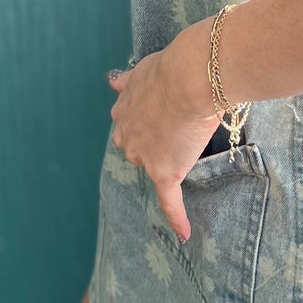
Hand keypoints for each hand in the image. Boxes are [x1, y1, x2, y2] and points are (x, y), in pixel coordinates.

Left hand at [107, 20, 221, 241]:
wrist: (190, 78)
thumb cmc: (174, 67)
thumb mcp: (143, 69)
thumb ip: (128, 80)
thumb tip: (111, 79)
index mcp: (122, 110)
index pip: (130, 124)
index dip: (147, 120)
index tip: (161, 115)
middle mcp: (126, 136)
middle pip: (138, 148)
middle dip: (155, 141)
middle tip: (179, 125)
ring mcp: (144, 156)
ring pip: (154, 167)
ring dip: (170, 160)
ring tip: (191, 141)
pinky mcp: (164, 172)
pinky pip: (169, 200)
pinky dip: (176, 217)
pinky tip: (184, 234)